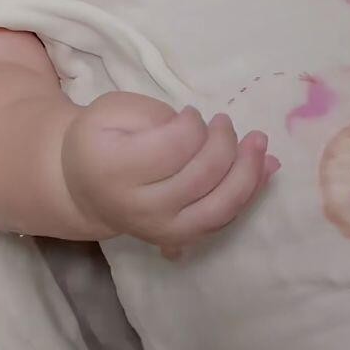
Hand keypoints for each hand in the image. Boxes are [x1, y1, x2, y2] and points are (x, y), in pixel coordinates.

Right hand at [60, 91, 277, 252]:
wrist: (83, 188)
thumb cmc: (98, 139)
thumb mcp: (112, 109)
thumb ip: (154, 115)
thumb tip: (201, 132)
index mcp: (115, 168)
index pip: (174, 147)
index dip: (193, 125)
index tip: (190, 112)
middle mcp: (139, 207)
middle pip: (202, 176)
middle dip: (224, 142)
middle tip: (224, 121)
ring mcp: (162, 230)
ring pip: (219, 207)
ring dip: (248, 172)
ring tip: (259, 141)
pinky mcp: (180, 239)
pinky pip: (223, 220)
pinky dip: (249, 193)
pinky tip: (266, 167)